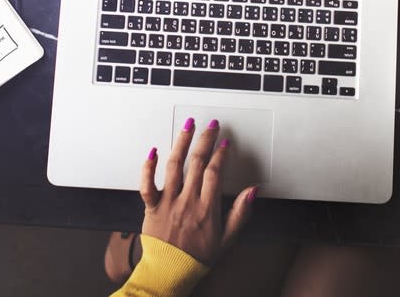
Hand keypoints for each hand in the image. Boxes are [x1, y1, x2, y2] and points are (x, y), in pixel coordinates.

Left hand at [139, 118, 257, 264]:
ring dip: (181, 142)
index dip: (221, 155)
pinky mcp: (151, 207)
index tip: (225, 143)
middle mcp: (187, 201)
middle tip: (211, 126)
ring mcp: (168, 202)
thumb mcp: (227, 238)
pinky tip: (153, 151)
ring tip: (188, 126)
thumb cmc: (197, 257)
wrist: (170, 272)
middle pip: (197, 162)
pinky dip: (148, 166)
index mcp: (206, 208)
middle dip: (205, 140)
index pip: (214, 172)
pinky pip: (146, 184)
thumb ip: (240, 213)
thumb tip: (252, 191)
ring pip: (174, 166)